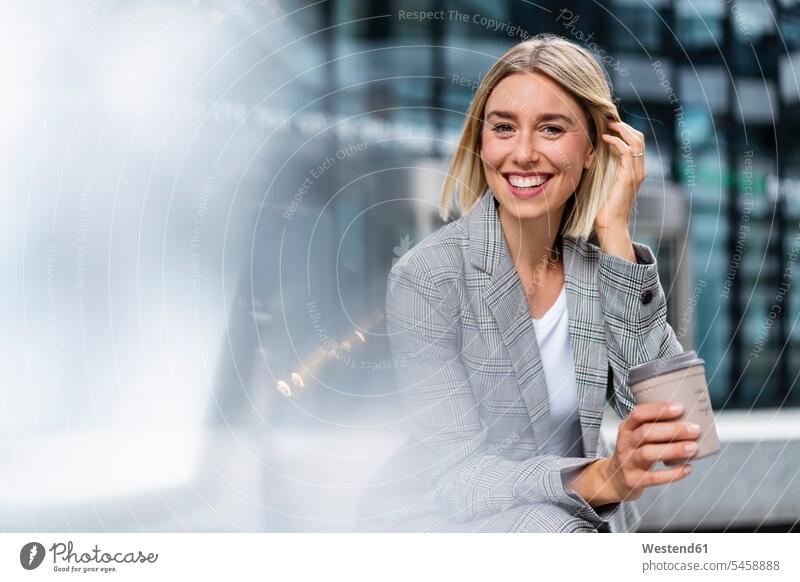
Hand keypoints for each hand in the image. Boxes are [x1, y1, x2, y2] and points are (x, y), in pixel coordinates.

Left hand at [595, 120, 645, 234]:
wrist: (612, 225)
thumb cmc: (606, 208)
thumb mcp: (607, 184)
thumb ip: (607, 170)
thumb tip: (595, 156)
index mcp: (635, 170)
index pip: (637, 142)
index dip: (625, 131)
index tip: (610, 126)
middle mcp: (639, 169)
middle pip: (640, 138)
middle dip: (625, 126)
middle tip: (609, 121)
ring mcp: (636, 173)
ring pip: (636, 141)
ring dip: (622, 130)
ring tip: (608, 126)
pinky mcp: (629, 177)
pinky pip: (626, 151)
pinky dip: (616, 142)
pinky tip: (604, 139)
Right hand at [601, 401, 699, 501]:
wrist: (614, 478)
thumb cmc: (633, 452)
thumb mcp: (635, 436)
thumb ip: (654, 428)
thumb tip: (688, 420)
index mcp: (626, 428)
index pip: (639, 414)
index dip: (658, 409)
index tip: (680, 408)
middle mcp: (625, 443)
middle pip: (645, 432)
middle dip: (672, 430)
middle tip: (694, 429)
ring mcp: (627, 462)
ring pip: (648, 453)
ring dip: (673, 450)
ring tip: (693, 447)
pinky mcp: (633, 480)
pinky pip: (654, 477)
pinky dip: (673, 473)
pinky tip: (687, 468)